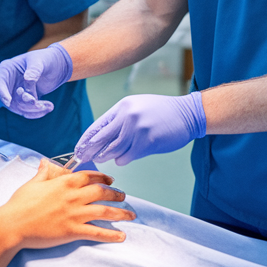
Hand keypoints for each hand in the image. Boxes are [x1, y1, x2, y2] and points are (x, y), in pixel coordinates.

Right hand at [0, 43, 72, 118]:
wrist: (57, 66)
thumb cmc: (45, 59)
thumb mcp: (39, 61)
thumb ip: (34, 69)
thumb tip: (27, 79)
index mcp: (8, 69)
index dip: (2, 93)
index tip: (8, 101)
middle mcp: (9, 82)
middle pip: (9, 98)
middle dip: (23, 103)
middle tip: (38, 104)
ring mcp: (16, 92)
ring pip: (19, 107)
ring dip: (33, 109)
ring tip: (49, 106)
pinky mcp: (25, 100)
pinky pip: (27, 110)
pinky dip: (37, 112)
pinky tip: (48, 108)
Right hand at [0, 159, 134, 249]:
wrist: (12, 225)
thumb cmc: (20, 204)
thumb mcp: (32, 184)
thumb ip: (43, 173)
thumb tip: (45, 162)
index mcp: (63, 183)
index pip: (89, 176)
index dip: (103, 178)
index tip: (111, 181)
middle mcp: (73, 196)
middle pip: (102, 192)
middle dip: (116, 194)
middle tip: (124, 197)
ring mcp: (74, 214)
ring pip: (104, 211)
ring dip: (120, 213)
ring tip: (131, 215)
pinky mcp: (72, 231)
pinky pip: (97, 232)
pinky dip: (111, 234)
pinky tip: (121, 236)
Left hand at [74, 92, 206, 165]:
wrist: (187, 114)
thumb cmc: (161, 112)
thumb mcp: (137, 108)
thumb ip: (120, 121)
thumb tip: (102, 140)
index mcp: (123, 107)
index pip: (98, 125)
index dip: (86, 139)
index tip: (78, 149)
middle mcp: (128, 116)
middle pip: (101, 139)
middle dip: (90, 151)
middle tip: (82, 159)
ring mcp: (137, 129)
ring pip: (113, 150)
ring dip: (107, 156)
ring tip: (102, 158)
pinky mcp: (147, 142)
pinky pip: (128, 156)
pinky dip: (123, 159)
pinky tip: (121, 158)